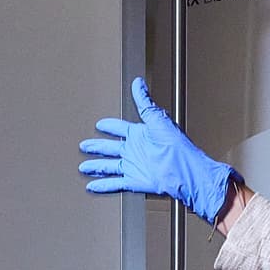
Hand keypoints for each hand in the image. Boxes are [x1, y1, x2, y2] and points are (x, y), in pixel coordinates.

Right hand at [78, 77, 236, 225]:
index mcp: (141, 134)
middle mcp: (136, 150)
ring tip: (83, 167)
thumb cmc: (179, 147)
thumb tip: (138, 83)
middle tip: (84, 145)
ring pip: (109, 166)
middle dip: (97, 147)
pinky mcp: (135, 181)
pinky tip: (92, 186)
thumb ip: (145, 102)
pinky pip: (115, 183)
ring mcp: (135, 166)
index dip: (109, 126)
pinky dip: (103, 185)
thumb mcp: (158, 119)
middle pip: (110, 148)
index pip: (120, 129)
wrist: (186, 172)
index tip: (100, 124)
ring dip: (96, 166)